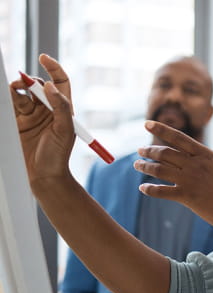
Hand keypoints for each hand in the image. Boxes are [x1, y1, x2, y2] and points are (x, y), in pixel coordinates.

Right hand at [10, 54, 74, 188]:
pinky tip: (8, 96)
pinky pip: (11, 102)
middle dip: (30, 80)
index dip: (53, 68)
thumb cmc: (58, 156)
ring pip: (22, 92)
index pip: (60, 81)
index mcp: (64, 109)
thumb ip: (61, 107)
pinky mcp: (17, 121)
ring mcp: (31, 114)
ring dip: (17, 87)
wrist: (43, 176)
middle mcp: (48, 109)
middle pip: (38, 84)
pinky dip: (8, 96)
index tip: (44, 58)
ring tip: (14, 90)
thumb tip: (49, 85)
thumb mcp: (66, 131)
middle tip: (23, 83)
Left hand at [134, 120, 212, 230]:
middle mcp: (195, 164)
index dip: (160, 129)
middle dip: (149, 151)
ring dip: (145, 166)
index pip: (178, 137)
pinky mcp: (186, 197)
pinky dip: (149, 189)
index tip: (147, 123)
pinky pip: (161, 191)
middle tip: (140, 151)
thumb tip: (196, 157)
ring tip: (138, 165)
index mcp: (206, 155)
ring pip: (159, 170)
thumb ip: (207, 161)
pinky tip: (143, 188)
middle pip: (164, 153)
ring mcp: (190, 180)